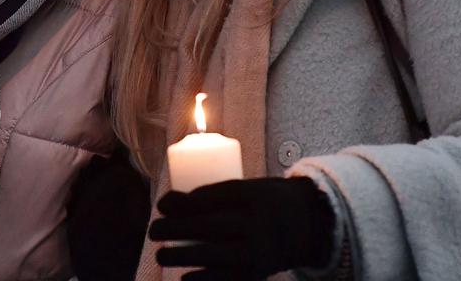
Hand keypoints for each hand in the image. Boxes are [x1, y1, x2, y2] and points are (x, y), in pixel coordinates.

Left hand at [149, 177, 334, 279]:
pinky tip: (184, 279)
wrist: (307, 226)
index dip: (188, 200)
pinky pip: (228, 280)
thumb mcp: (247, 188)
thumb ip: (214, 195)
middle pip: (213, 226)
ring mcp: (260, 251)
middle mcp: (260, 223)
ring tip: (160, 254)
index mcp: (257, 195)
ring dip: (183, 257)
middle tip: (153, 229)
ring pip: (216, 256)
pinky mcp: (259, 274)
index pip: (219, 195)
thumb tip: (168, 204)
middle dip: (178, 229)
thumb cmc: (263, 202)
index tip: (163, 203)